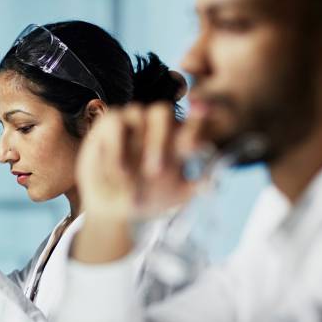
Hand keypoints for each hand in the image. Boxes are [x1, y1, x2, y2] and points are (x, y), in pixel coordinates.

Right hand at [73, 103, 200, 262]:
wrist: (114, 209)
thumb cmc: (147, 198)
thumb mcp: (175, 196)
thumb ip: (194, 186)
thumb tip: (213, 183)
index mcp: (176, 138)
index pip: (191, 123)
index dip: (196, 123)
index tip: (194, 141)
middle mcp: (153, 126)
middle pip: (162, 112)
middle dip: (160, 139)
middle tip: (156, 171)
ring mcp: (130, 123)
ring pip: (138, 112)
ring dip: (129, 146)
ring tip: (129, 175)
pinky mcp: (107, 125)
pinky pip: (114, 121)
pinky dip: (116, 145)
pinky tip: (118, 169)